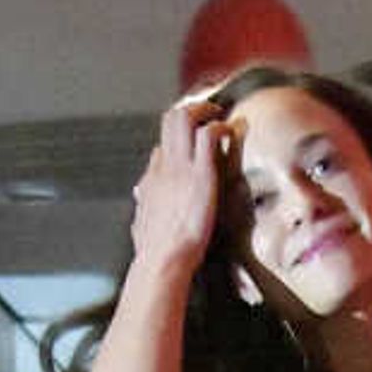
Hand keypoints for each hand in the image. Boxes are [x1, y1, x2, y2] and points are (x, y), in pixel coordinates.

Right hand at [128, 94, 232, 277]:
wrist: (162, 261)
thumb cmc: (155, 254)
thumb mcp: (142, 225)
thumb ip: (143, 209)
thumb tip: (139, 198)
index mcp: (152, 181)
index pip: (162, 147)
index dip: (180, 141)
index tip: (195, 144)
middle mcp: (164, 167)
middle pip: (169, 120)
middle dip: (192, 110)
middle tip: (211, 115)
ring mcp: (181, 168)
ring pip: (184, 117)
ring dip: (205, 111)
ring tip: (220, 116)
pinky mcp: (200, 175)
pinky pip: (209, 135)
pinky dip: (221, 128)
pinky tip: (231, 134)